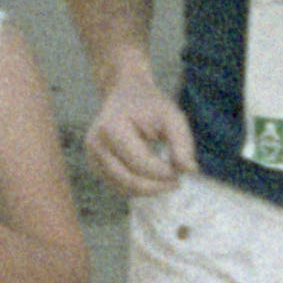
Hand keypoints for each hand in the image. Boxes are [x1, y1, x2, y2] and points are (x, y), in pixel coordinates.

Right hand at [85, 60, 195, 198]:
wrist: (124, 93)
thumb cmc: (150, 105)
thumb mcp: (171, 116)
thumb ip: (182, 142)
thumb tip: (190, 170)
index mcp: (111, 129)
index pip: (140, 163)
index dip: (164, 173)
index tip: (182, 172)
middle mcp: (96, 145)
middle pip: (129, 181)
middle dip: (157, 186)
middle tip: (177, 182)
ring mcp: (92, 157)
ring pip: (123, 188)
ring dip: (149, 189)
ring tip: (167, 179)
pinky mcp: (95, 166)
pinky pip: (119, 186)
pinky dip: (139, 187)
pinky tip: (154, 178)